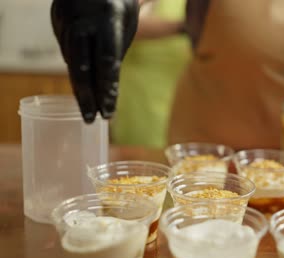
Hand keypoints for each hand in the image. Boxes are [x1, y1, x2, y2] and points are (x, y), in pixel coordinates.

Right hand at [51, 0, 138, 122]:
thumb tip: (105, 87)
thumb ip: (114, 53)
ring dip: (80, 85)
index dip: (107, 90)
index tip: (109, 113)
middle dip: (86, 96)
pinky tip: (82, 80)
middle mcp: (83, 20)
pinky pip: (66, 50)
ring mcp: (65, 19)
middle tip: (91, 119)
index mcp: (108, 18)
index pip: (107, 62)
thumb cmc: (118, 4)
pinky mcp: (55, 20)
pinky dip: (75, 67)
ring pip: (71, 60)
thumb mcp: (125, 24)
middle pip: (82, 66)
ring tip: (89, 107)